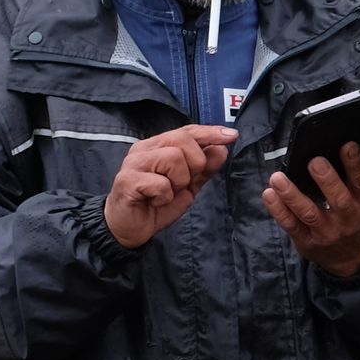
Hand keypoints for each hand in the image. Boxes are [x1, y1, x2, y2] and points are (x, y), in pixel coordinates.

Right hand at [104, 125, 236, 247]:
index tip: (231, 136)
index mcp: (158, 146)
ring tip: (167, 194)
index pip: (187, 131)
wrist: (129, 228)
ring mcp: (134, 163)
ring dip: (179, 182)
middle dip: (195, 164)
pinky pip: (160, 183)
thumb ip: (204, 169)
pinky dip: (165, 197)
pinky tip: (156, 202)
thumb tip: (222, 149)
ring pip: (172, 158)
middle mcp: (144, 149)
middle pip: (182, 140)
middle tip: (184, 184)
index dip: (209, 132)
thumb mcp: (188, 186)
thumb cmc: (156, 204)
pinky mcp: (127, 180)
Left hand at [263, 141, 359, 277]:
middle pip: (338, 199)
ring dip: (292, 195)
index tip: (347, 146)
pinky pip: (291, 225)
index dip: (356, 164)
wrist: (351, 259)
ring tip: (278, 178)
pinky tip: (269, 194)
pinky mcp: (307, 241)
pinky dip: (279, 210)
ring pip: (309, 213)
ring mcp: (326, 232)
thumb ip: (353, 182)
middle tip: (315, 162)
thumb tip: (331, 148)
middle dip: (327, 180)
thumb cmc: (354, 220)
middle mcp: (348, 219)